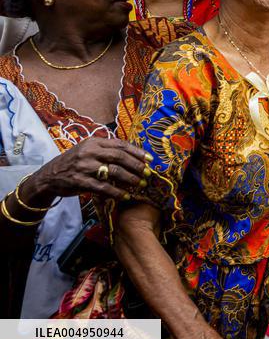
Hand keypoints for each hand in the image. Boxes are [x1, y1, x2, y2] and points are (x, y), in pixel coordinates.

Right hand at [30, 137, 149, 202]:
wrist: (49, 176)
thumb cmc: (74, 162)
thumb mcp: (88, 150)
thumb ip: (106, 150)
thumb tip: (134, 155)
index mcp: (94, 142)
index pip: (120, 144)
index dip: (137, 152)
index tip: (150, 159)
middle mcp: (89, 152)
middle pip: (119, 157)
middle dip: (136, 166)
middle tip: (147, 173)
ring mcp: (84, 167)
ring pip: (113, 172)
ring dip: (130, 179)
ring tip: (140, 184)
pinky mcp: (80, 181)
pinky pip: (103, 187)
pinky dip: (116, 192)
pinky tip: (125, 196)